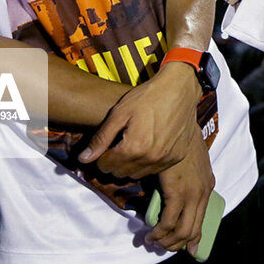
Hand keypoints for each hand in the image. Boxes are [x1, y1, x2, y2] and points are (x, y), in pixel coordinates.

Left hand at [78, 62, 201, 177]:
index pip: (105, 166)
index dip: (101, 155)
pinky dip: (147, 162)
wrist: (180, 88)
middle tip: (117, 144)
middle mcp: (151, 158)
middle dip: (114, 162)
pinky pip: (155, 169)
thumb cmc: (147, 96)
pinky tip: (147, 146)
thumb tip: (83, 159)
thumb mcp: (119, 113)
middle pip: (120, 173)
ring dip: (130, 164)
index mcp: (134, 148)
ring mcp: (166, 159)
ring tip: (132, 145)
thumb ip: (101, 139)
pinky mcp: (177, 157)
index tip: (105, 145)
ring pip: (137, 174)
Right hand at [147, 128, 215, 254]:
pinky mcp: (178, 192)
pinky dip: (159, 232)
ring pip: (182, 230)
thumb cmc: (177, 139)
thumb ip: (184, 175)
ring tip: (154, 241)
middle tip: (164, 247)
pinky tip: (151, 234)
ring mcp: (192, 193)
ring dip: (167, 241)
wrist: (174, 126)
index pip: (202, 218)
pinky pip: (169, 222)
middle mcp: (203, 192)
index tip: (187, 247)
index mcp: (206, 184)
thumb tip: (175, 185)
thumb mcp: (186, 160)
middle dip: (178, 243)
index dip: (194, 236)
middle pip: (193, 229)